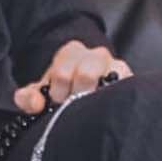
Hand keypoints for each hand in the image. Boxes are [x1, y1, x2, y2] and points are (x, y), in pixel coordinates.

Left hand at [12, 40, 131, 113]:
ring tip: (90, 107)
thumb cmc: (62, 91)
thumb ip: (30, 97)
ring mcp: (117, 67)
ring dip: (96, 97)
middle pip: (85, 74)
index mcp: (72, 52)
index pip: (62, 72)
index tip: (57, 101)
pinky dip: (115, 99)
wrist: (86, 89)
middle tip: (73, 106)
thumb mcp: (42, 93)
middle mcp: (97, 55)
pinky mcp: (131, 81)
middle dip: (76, 95)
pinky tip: (105, 108)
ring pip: (108, 78)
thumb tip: (35, 103)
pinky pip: (127, 86)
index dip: (57, 92)